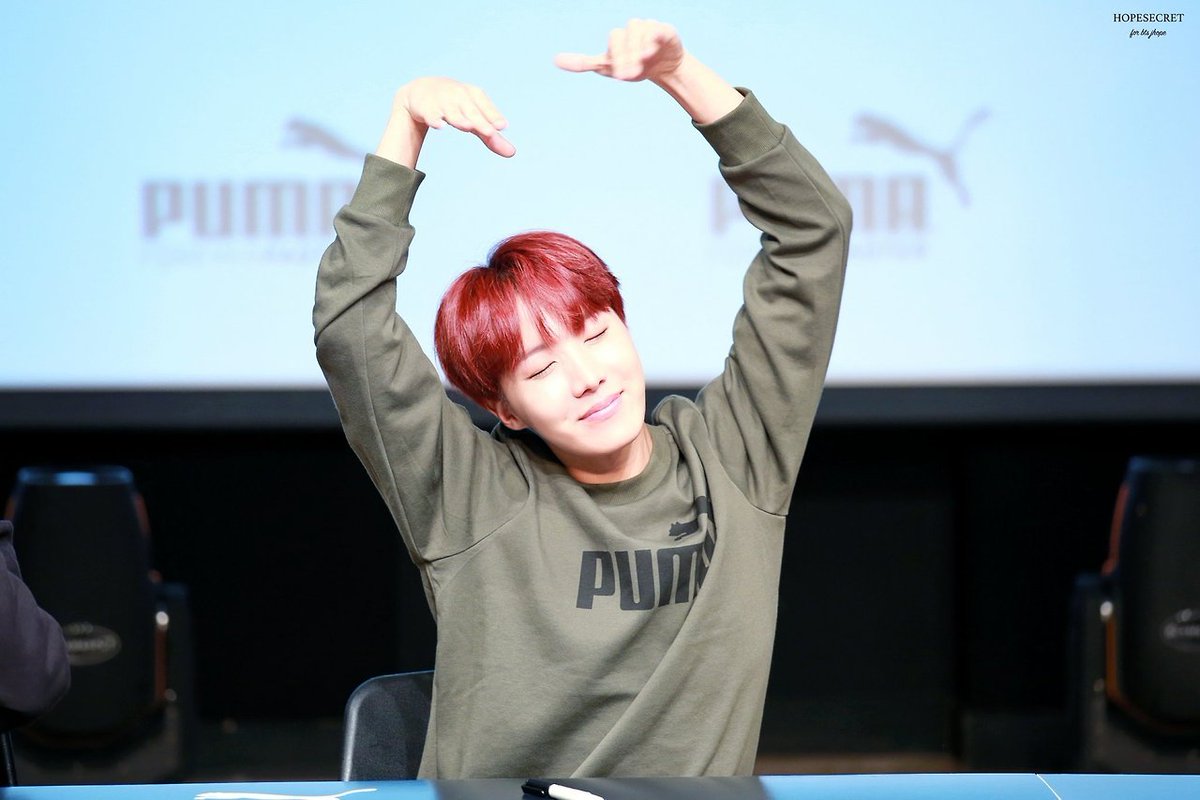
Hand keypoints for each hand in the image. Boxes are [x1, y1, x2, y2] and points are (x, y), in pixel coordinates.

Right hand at [394, 77, 514, 156]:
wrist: (423, 90)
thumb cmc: (458, 106)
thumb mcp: (475, 118)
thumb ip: (491, 136)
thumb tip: (512, 153)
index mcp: (475, 95)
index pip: (486, 107)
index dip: (494, 116)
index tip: (502, 126)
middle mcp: (460, 96)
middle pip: (472, 111)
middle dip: (481, 122)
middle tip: (491, 132)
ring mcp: (443, 102)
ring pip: (452, 112)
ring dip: (459, 119)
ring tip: (467, 127)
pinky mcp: (427, 109)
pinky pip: (431, 115)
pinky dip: (435, 119)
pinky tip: (439, 126)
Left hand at [555, 18, 684, 82]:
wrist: (664, 67)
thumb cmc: (634, 65)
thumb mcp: (607, 67)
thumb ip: (583, 63)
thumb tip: (555, 60)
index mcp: (618, 38)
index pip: (614, 43)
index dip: (616, 57)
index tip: (618, 77)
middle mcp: (631, 30)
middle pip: (625, 36)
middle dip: (626, 56)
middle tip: (629, 75)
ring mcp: (648, 28)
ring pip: (639, 30)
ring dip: (639, 47)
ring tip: (642, 61)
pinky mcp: (664, 31)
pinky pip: (658, 29)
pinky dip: (654, 37)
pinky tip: (652, 50)